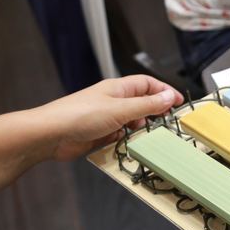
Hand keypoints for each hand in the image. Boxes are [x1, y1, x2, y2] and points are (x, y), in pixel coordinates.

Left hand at [35, 76, 183, 160]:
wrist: (50, 135)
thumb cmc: (82, 115)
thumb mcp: (121, 109)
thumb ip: (147, 105)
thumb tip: (170, 96)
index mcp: (118, 89)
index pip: (147, 84)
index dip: (164, 91)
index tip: (178, 103)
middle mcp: (113, 101)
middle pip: (141, 103)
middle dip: (154, 112)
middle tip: (165, 123)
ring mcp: (106, 118)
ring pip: (132, 121)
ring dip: (140, 128)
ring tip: (145, 135)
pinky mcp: (99, 134)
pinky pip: (121, 136)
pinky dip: (127, 140)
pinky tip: (128, 144)